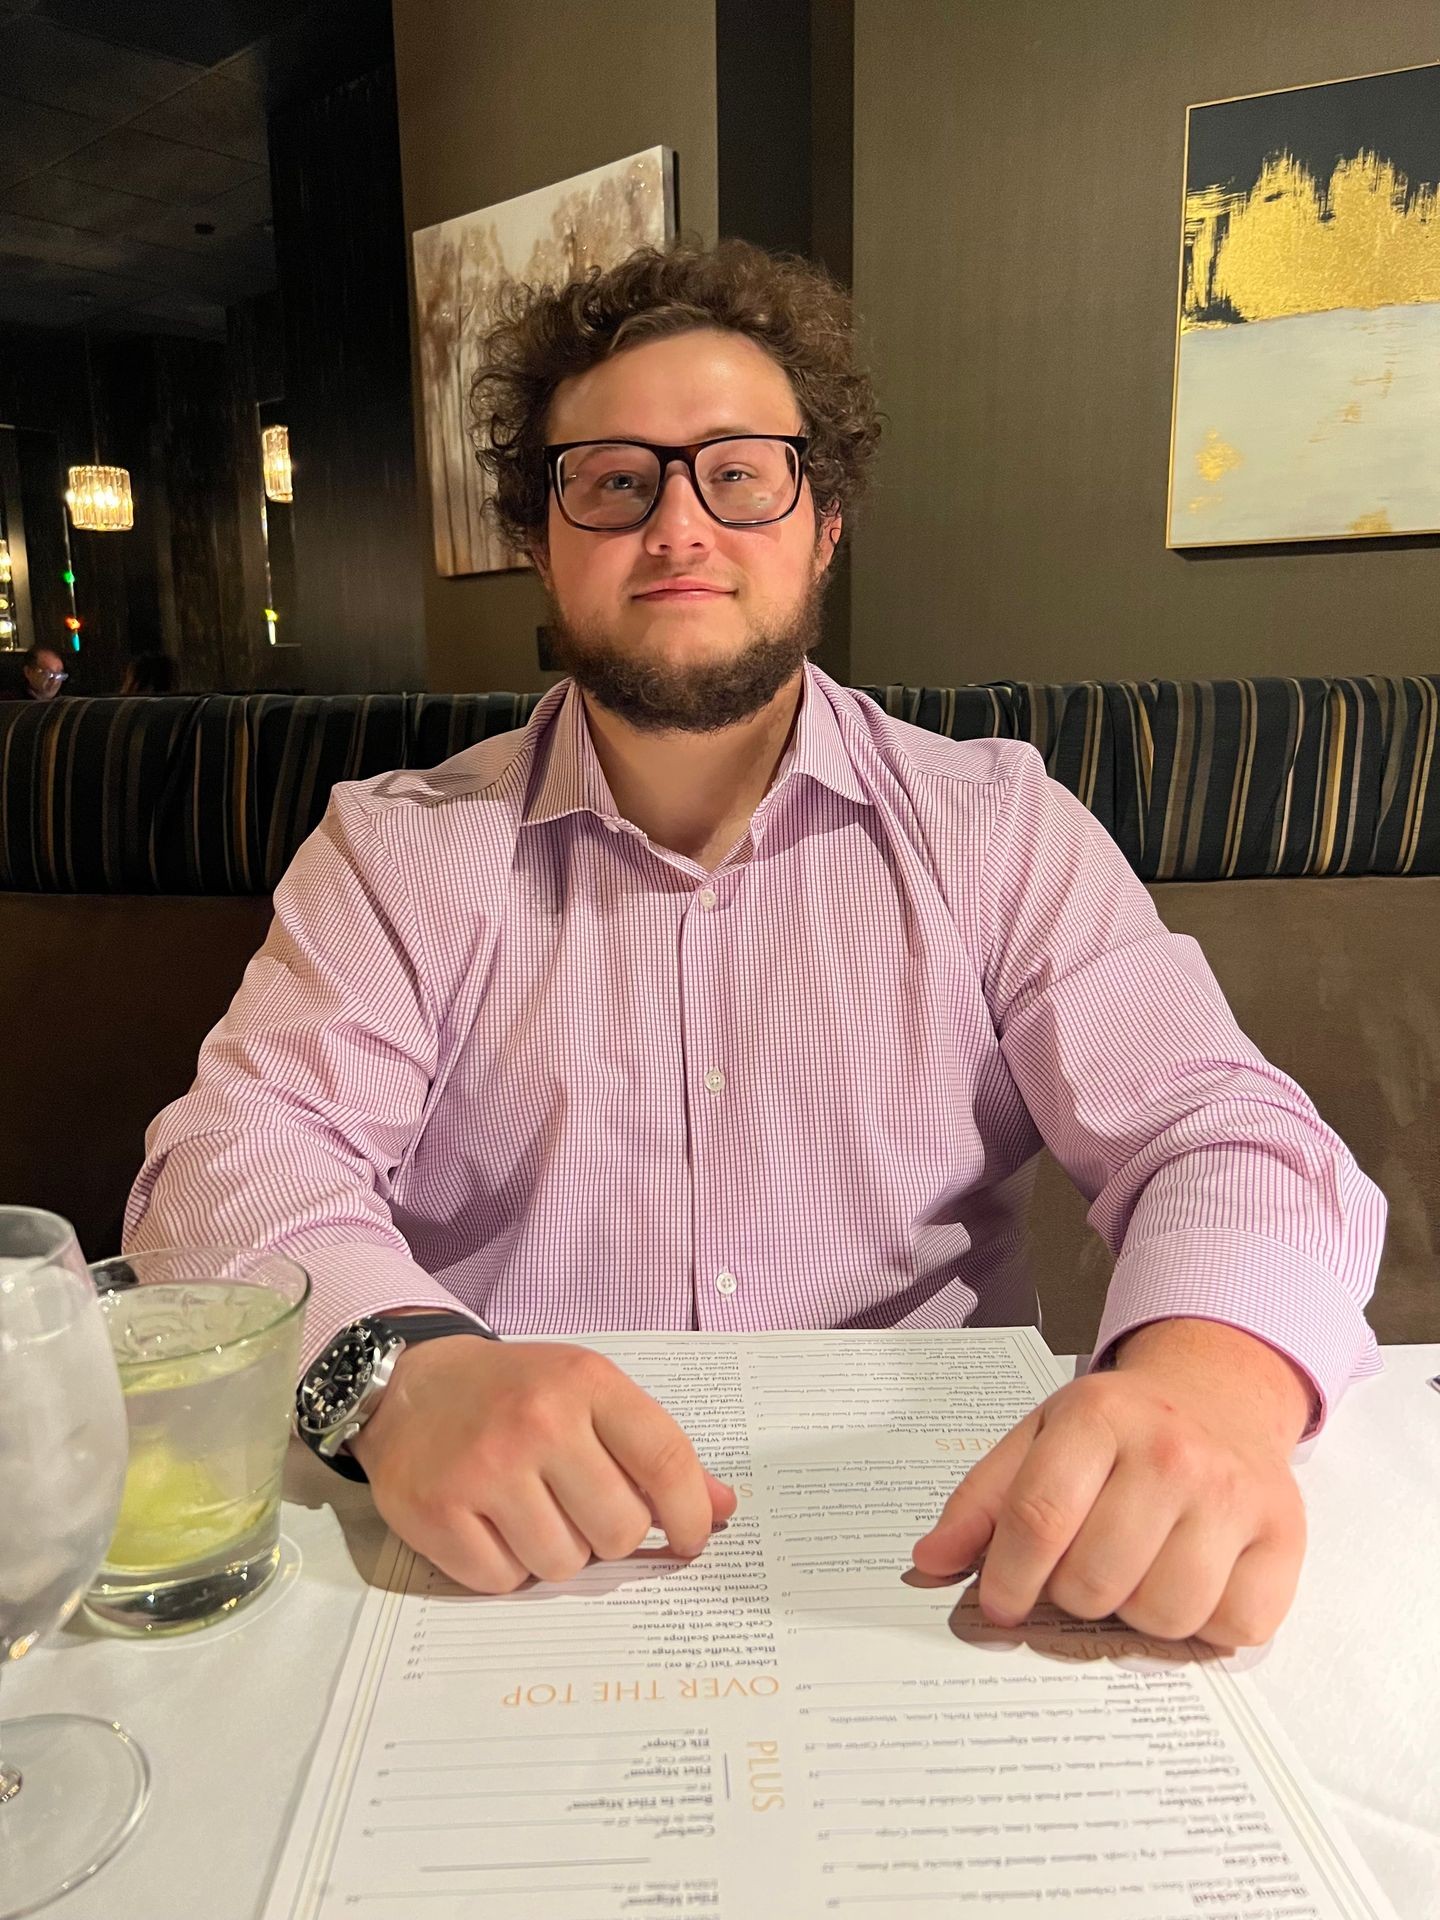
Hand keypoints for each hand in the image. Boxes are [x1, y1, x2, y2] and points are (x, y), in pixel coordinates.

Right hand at [350, 1338, 736, 1593]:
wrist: (412, 1384)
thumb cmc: (514, 1394)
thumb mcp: (589, 1395)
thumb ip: (655, 1450)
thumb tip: (722, 1507)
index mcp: (587, 1384)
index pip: (667, 1463)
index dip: (690, 1515)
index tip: (690, 1541)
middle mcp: (539, 1422)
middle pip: (619, 1530)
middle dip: (609, 1536)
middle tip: (580, 1511)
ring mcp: (484, 1468)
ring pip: (563, 1564)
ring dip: (555, 1554)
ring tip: (531, 1513)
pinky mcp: (437, 1511)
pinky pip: (503, 1582)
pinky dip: (505, 1568)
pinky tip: (491, 1527)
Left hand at [912, 1322, 1310, 1647]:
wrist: (1219, 1393)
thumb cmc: (1120, 1428)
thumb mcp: (1041, 1436)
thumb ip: (983, 1500)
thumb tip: (930, 1561)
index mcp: (1098, 1417)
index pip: (1038, 1518)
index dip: (1008, 1578)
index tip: (1001, 1605)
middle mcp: (1171, 1452)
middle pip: (1095, 1580)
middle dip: (1072, 1596)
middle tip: (1081, 1573)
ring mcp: (1233, 1494)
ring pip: (1163, 1614)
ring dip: (1136, 1615)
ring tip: (1136, 1573)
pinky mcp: (1285, 1536)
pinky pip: (1233, 1629)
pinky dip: (1205, 1625)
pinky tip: (1192, 1581)